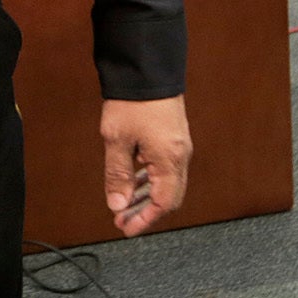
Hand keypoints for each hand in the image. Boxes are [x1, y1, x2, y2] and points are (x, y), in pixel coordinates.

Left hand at [100, 96, 192, 237]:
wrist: (147, 69)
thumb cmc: (133, 102)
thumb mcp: (117, 141)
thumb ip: (118, 175)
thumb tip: (118, 204)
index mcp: (169, 160)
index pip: (163, 203)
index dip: (144, 220)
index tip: (126, 227)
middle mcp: (180, 156)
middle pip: (168, 197)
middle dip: (145, 212)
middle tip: (122, 218)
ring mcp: (179, 147)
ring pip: (167, 183)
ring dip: (146, 196)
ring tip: (124, 203)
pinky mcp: (174, 138)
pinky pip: (166, 168)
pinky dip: (150, 180)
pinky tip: (134, 180)